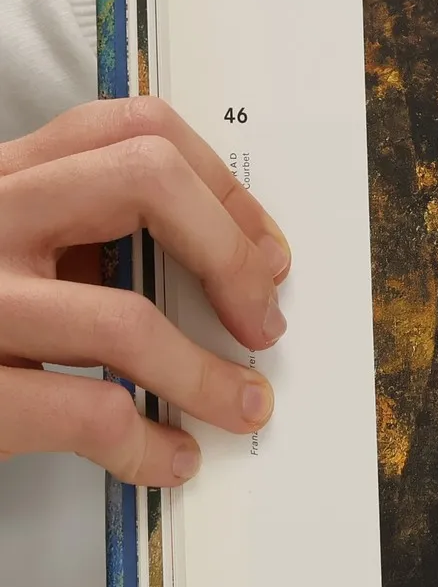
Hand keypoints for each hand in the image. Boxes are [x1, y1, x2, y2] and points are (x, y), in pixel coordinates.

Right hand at [0, 99, 289, 486]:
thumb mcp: (6, 252)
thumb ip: (77, 239)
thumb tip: (221, 273)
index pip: (129, 129)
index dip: (220, 189)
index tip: (263, 251)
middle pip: (142, 181)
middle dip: (230, 254)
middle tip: (259, 319)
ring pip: (123, 318)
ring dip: (207, 375)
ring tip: (241, 404)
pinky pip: (87, 414)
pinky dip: (149, 444)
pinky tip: (166, 457)